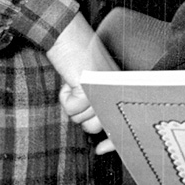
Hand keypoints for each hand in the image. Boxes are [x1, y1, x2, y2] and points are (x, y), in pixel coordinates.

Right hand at [47, 12, 118, 153]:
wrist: (67, 34)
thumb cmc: (75, 56)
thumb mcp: (88, 83)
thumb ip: (95, 102)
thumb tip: (93, 128)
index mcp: (118, 88)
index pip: (119, 121)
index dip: (111, 141)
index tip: (101, 151)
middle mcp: (115, 89)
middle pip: (97, 125)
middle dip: (81, 115)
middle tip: (76, 94)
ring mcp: (104, 89)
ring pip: (84, 120)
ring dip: (72, 106)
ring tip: (73, 84)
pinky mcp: (89, 87)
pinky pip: (72, 109)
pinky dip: (65, 98)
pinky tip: (68, 81)